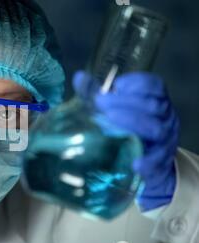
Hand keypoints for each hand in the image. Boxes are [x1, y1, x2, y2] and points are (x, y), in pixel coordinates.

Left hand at [73, 71, 179, 210]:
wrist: (149, 163)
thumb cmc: (130, 130)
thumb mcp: (115, 110)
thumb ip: (96, 94)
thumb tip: (79, 77)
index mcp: (156, 101)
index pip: (154, 86)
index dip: (138, 83)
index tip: (117, 85)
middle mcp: (164, 118)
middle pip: (152, 106)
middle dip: (125, 102)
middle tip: (100, 102)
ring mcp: (165, 140)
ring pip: (155, 129)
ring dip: (133, 123)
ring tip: (109, 120)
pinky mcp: (161, 162)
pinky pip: (158, 161)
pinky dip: (147, 162)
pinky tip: (135, 163)